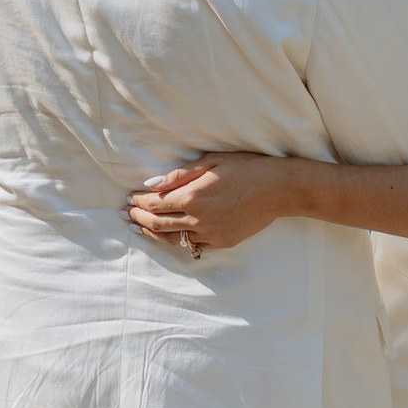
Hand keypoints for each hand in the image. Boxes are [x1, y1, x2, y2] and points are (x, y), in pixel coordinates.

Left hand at [127, 153, 297, 252]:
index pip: (154, 204)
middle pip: (158, 224)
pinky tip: (172, 234)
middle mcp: (198, 220)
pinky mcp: (222, 242)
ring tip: (143, 227)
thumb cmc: (245, 168)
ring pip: (173, 239)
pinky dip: (180, 239)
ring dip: (154, 233)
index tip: (130, 198)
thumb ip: (178, 176)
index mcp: (192, 197)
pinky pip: (194, 245)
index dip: (138, 201)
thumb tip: (150, 185)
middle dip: (140, 218)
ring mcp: (210, 234)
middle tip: (129, 214)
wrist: (277, 189)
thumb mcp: (210, 162)